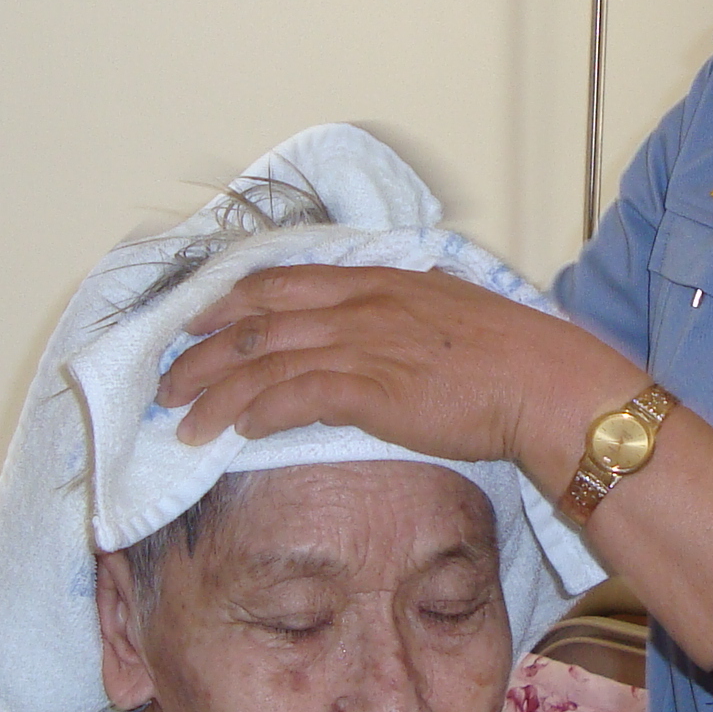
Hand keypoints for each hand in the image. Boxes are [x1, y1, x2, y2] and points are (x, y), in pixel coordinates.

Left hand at [156, 266, 643, 487]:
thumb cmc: (508, 353)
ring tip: (184, 423)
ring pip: (264, 363)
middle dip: (199, 353)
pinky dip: (258, 412)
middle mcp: (360, 306)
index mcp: (374, 281)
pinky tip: (237, 430)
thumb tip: (386, 318)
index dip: (223, 305)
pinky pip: (295, 397)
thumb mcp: (446, 309)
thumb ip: (402, 310)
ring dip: (215, 394)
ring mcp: (364, 345)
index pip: (277, 284)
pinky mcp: (372, 391)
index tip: (190, 327)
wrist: (545, 383)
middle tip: (166, 381)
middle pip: (254, 322)